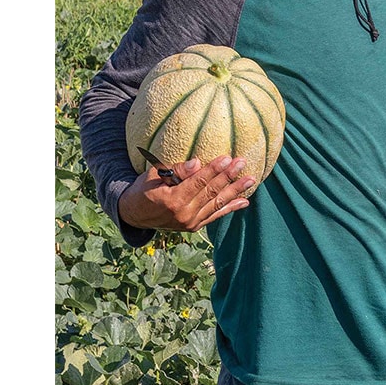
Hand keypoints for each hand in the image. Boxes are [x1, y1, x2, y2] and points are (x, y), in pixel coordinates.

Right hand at [117, 155, 254, 231]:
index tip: (227, 158)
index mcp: (172, 201)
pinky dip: (231, 208)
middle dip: (228, 177)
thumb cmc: (144, 189)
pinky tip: (245, 201)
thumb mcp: (153, 175)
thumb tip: (197, 164)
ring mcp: (191, 223)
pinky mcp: (195, 226)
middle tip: (242, 163)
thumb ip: (176, 170)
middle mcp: (184, 215)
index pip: (198, 183)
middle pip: (210, 193)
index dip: (213, 170)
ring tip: (250, 179)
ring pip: (217, 204)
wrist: (135, 216)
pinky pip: (216, 215)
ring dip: (235, 191)